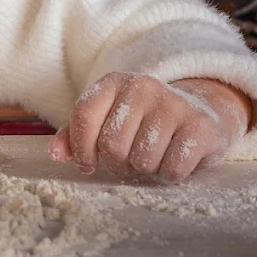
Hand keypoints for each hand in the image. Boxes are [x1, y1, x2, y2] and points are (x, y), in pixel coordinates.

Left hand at [48, 73, 250, 181]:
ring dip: (146, 168)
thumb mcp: (108, 118)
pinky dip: (170, 174)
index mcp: (114, 82)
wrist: (199, 112)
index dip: (81, 148)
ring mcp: (174, 104)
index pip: (84, 116)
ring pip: (142, 159)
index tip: (88, 163)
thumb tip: (56, 154)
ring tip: (154, 155)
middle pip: (111, 144)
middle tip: (130, 159)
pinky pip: (172, 168)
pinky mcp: (200, 127)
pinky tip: (175, 159)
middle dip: (117, 162)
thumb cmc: (143, 121)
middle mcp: (143, 87)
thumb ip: (77, 134)